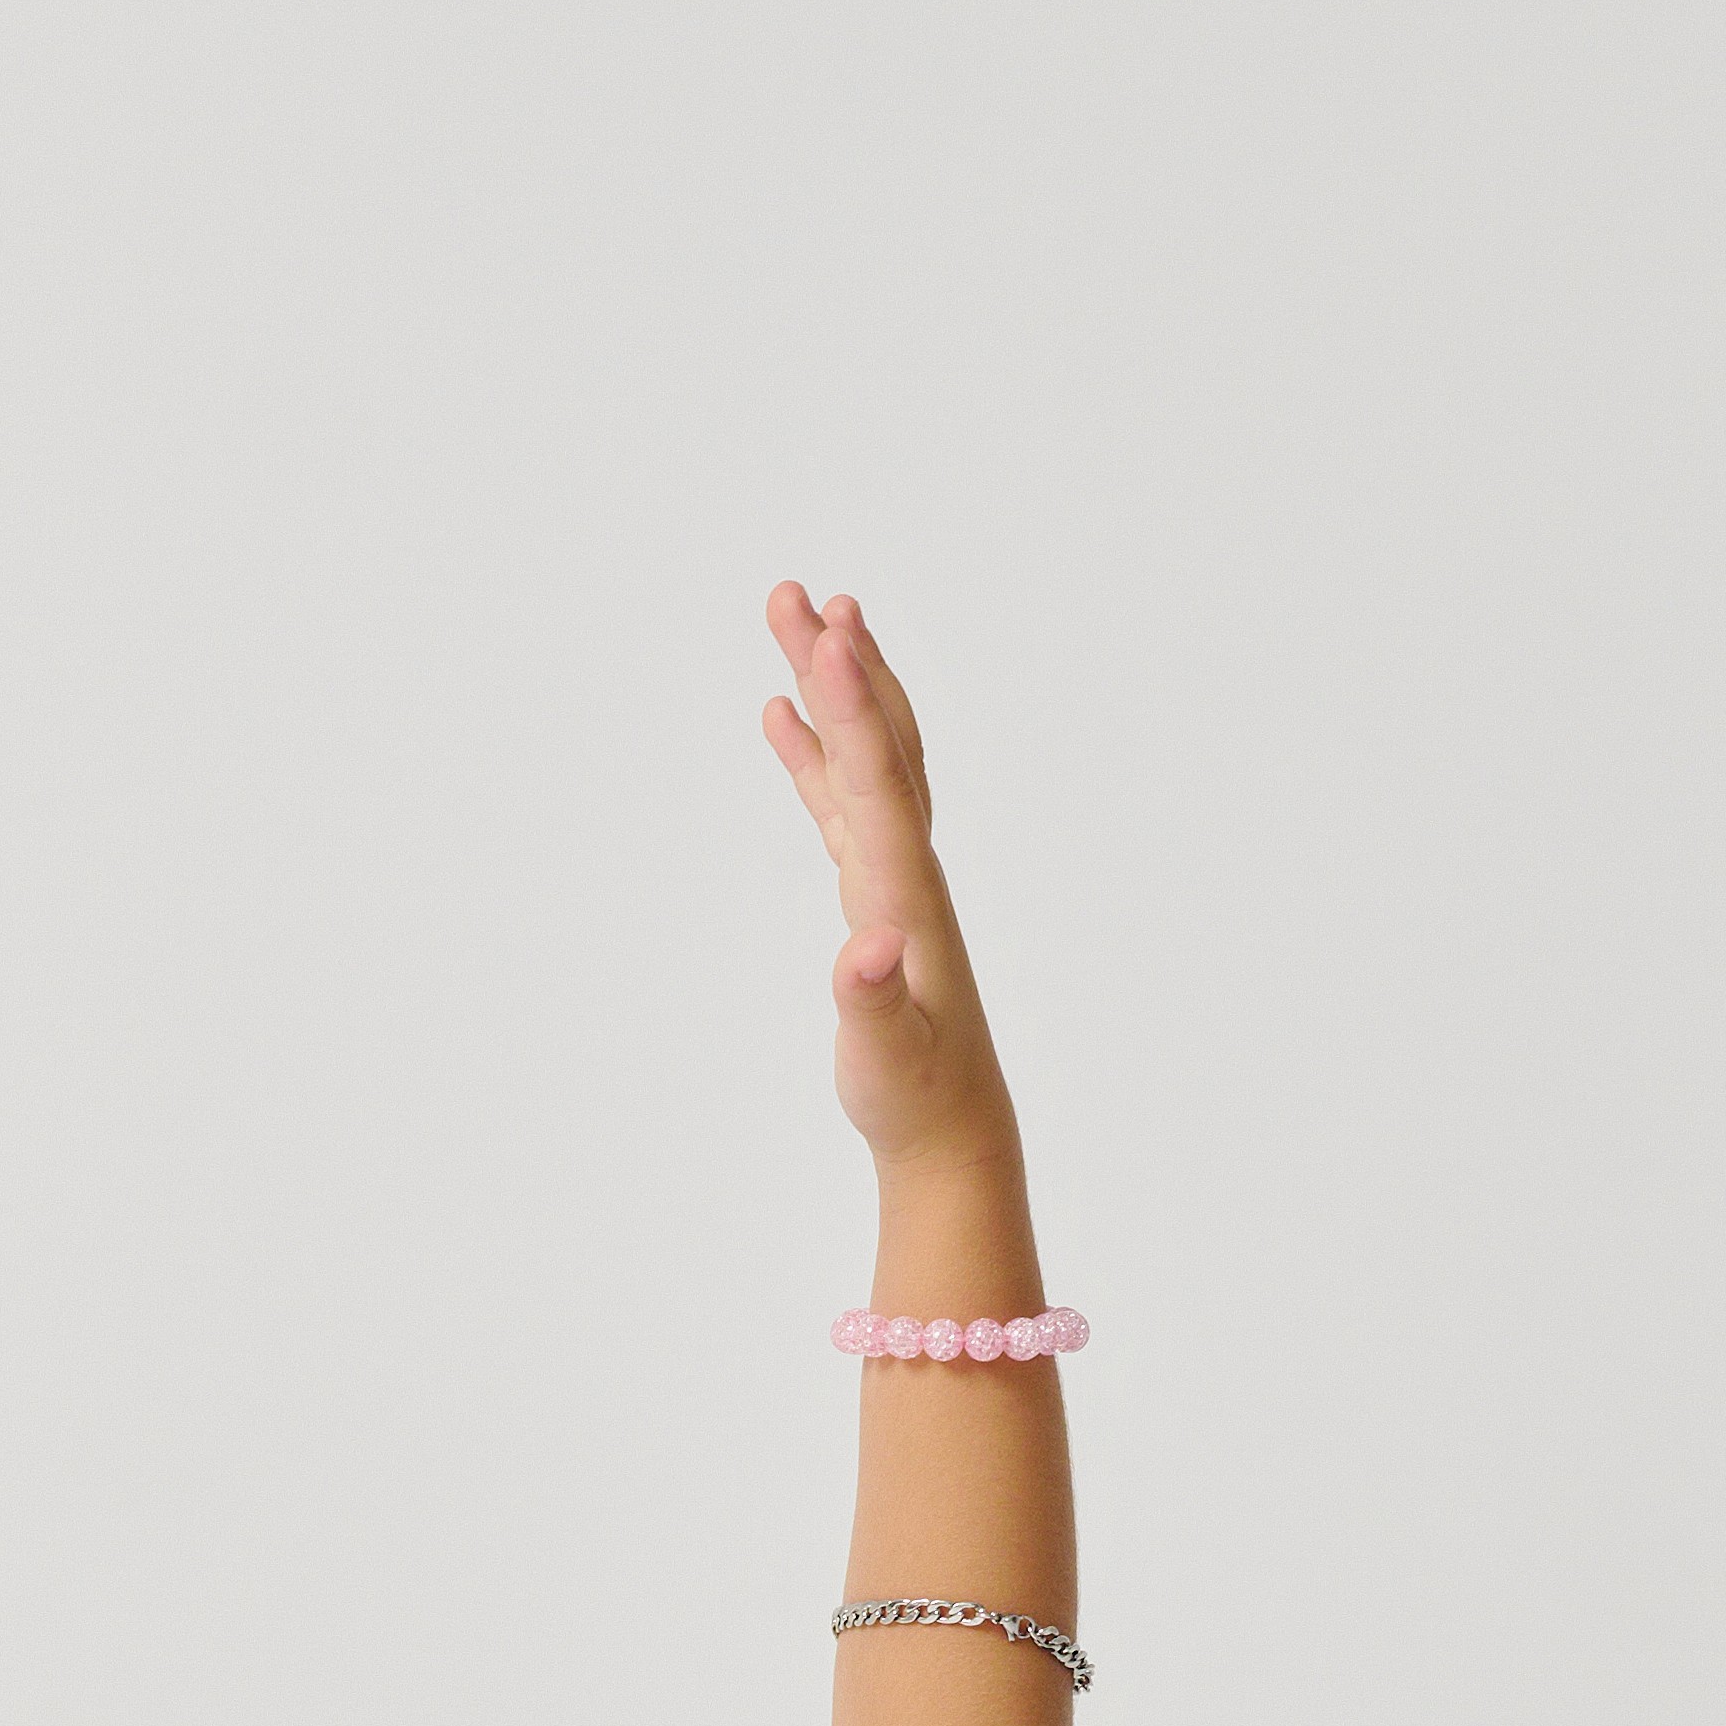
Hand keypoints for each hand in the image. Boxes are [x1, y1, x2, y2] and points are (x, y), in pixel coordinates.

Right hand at [760, 581, 1018, 1179]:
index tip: (831, 633)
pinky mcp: (871, 894)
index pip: (880, 783)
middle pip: (874, 743)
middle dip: (839, 667)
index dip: (852, 711)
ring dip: (829, 688)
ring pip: (860, 757)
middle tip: (800, 594)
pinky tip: (776, 714)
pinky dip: (812, 751)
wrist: (949, 1130)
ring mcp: (889, 875)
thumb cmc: (914, 1098)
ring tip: (796, 616)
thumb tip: (866, 949)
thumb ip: (873, 1003)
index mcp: (906, 895)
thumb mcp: (886, 1059)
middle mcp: (906, 868)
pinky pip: (839, 800)